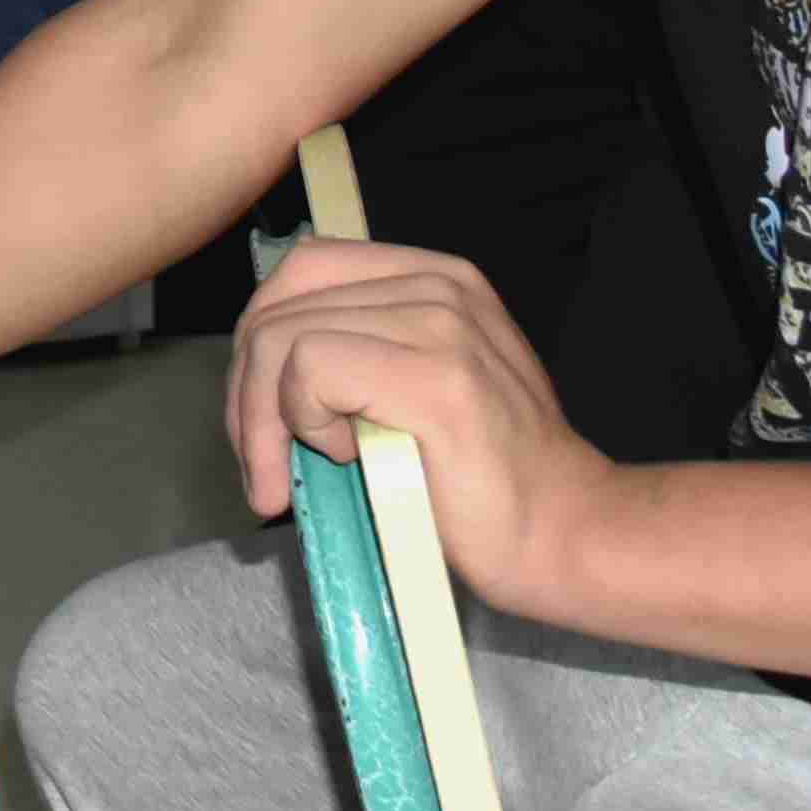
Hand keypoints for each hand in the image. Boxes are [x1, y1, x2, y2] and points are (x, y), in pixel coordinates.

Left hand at [227, 237, 613, 621]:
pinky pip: (310, 368)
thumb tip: (256, 374)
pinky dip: (301, 422)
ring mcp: (443, 325)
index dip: (257, 346)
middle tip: (259, 468)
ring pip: (282, 338)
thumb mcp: (412, 394)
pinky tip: (344, 461)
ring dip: (262, 423)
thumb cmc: (483, 486)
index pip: (301, 272)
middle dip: (244, 394)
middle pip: (279, 303)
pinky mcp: (438, 377)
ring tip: (283, 482)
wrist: (567, 537)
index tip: (259, 427)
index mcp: (436, 278)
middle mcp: (441, 286)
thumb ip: (355, 356)